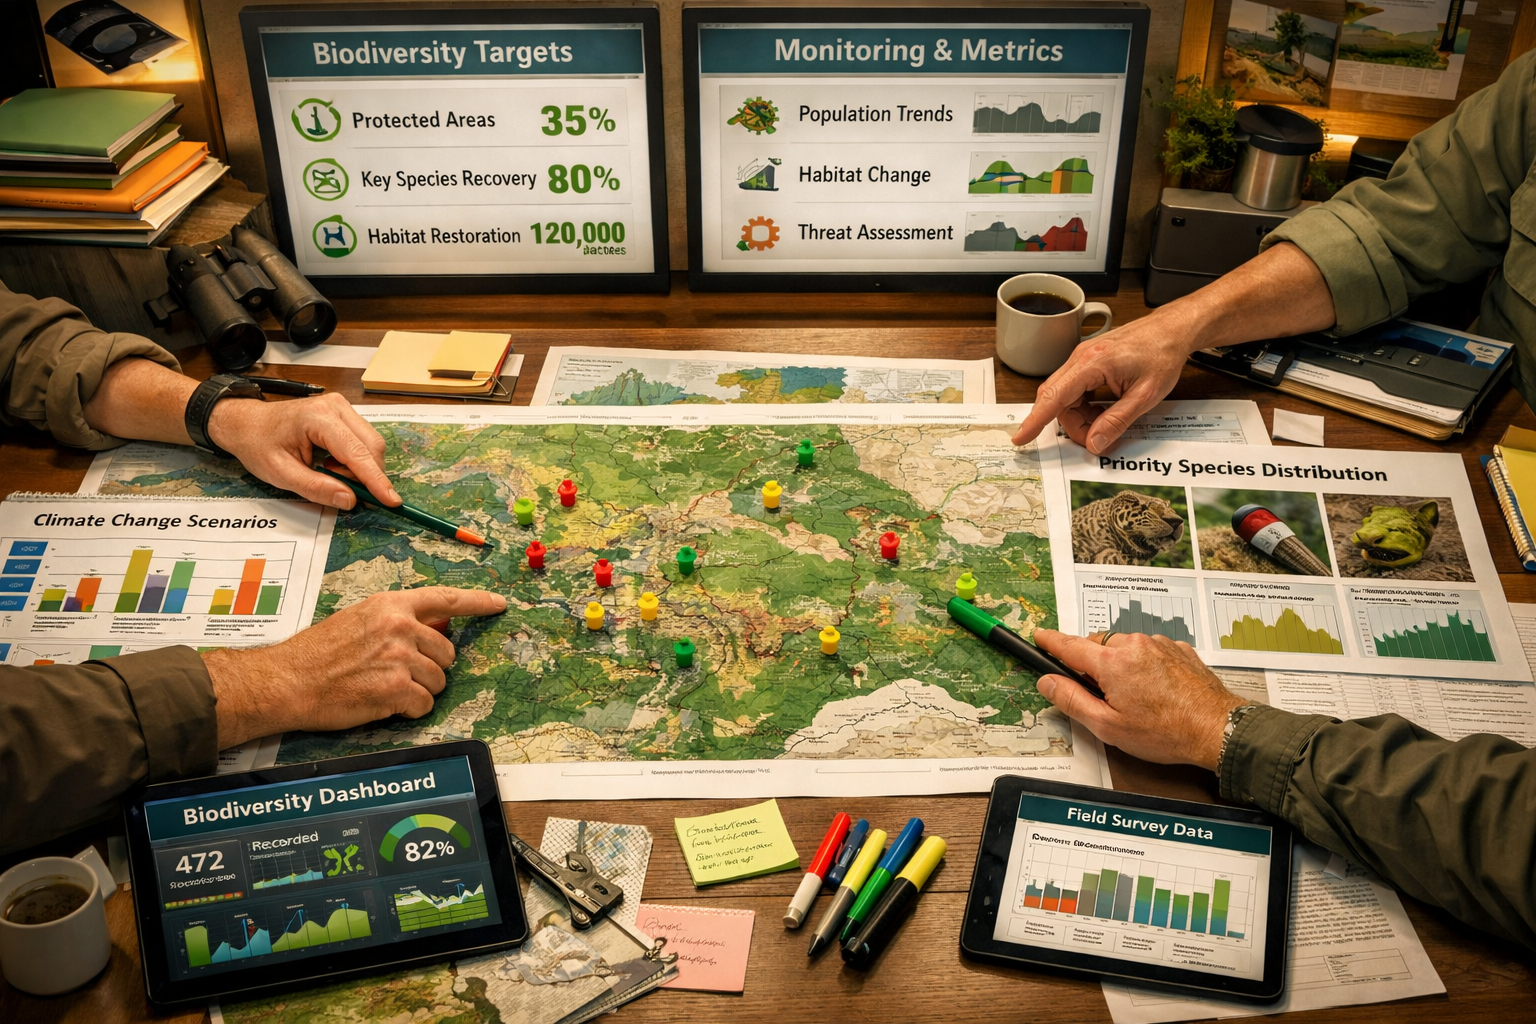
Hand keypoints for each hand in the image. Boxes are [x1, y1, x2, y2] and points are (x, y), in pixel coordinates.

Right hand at [204, 587, 506, 747]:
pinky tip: (384, 704)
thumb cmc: (317, 654)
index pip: (447, 599)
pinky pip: (424, 705)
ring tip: (384, 689)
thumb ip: (397, 621)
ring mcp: (400, 658)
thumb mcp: (359, 619)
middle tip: (397, 674)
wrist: (286, 681)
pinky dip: (409, 710)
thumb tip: (435, 627)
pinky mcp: (396, 689)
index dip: (478, 603)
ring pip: (438, 682)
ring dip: (419, 691)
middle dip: (430, 668)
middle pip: (447, 653)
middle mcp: (400, 627)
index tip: (500, 605)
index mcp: (391, 605)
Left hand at [208, 392, 399, 508]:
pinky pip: (363, 440)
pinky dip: (355, 460)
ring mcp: (341, 406)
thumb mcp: (281, 474)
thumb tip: (349, 500)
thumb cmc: (259, 444)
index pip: (357, 453)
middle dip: (366, 475)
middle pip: (372, 446)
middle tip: (344, 491)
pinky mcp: (344, 413)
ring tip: (329, 472)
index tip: (392, 500)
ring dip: (359, 468)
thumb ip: (316, 488)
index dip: (376, 480)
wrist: (246, 423)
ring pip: (371, 444)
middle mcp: (335, 406)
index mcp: (318, 418)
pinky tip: (331, 463)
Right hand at [1010, 243, 1337, 453]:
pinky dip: (1085, 406)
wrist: (1173, 330)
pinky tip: (1105, 410)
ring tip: (1108, 422)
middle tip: (1098, 440)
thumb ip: (1117, 422)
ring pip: (1065, 397)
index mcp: (1092, 363)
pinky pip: (1074, 390)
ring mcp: (1082, 358)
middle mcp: (1080, 357)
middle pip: (1057, 401)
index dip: (1035, 420)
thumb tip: (1093, 444)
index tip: (1020, 438)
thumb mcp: (1145, 396)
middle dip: (1072, 425)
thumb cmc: (1163, 355)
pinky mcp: (1087, 361)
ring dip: (1080, 417)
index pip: (1055, 397)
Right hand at [1031, 629, 1246, 769]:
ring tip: (1135, 698)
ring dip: (1120, 664)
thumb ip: (1072, 700)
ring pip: (1124, 647)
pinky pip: (1149, 650)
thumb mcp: (1108, 726)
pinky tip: (1154, 690)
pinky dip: (1144, 664)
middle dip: (1092, 664)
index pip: (1069, 645)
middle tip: (1101, 695)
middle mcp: (1134, 645)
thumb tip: (1047, 682)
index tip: (1038, 636)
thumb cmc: (1165, 732)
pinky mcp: (1178, 649)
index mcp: (1111, 662)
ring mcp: (1159, 644)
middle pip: (1097, 645)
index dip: (1050, 641)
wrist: (1217, 728)